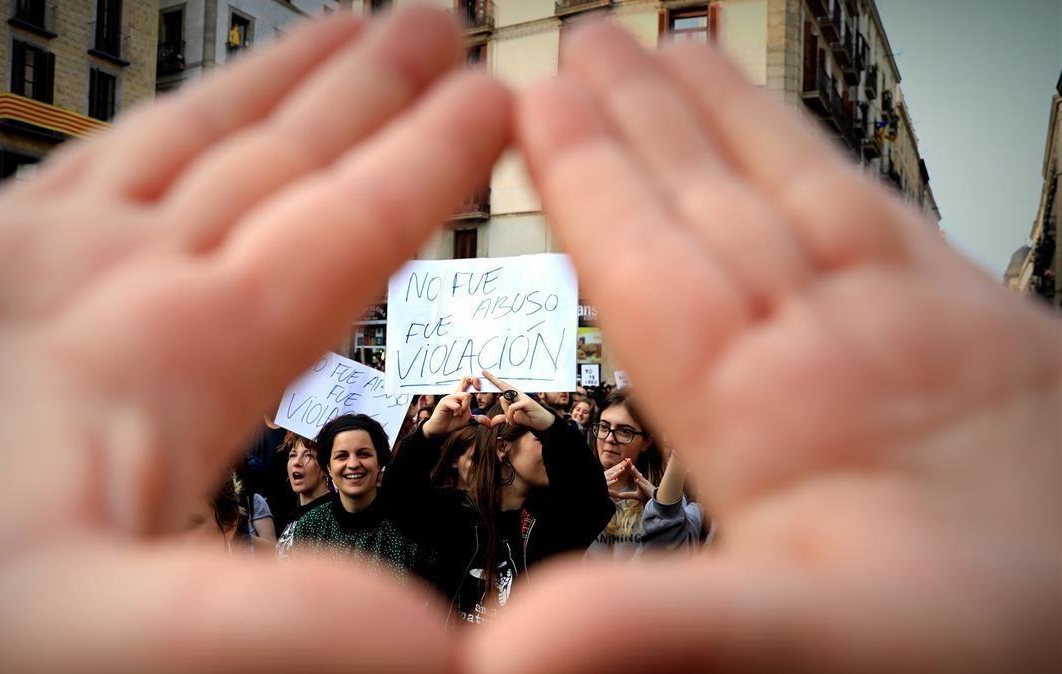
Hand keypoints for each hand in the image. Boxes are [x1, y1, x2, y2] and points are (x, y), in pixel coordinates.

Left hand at [0, 8, 509, 671]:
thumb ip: (271, 626)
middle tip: (434, 21)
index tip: (493, 101)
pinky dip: (156, 124)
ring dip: (276, 84)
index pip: (340, 225)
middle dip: (370, 86)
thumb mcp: (91, 642)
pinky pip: (85, 160)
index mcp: (168, 351)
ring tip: (338, 32)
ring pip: (184, 138)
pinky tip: (161, 128)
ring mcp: (18, 264)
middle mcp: (98, 277)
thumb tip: (434, 643)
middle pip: (271, 153)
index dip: (430, 162)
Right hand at [421, 376, 493, 436]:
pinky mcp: (444, 402)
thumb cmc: (452, 422)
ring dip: (465, 407)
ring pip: (465, 395)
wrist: (440, 430)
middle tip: (478, 388)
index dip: (475, 380)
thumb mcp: (467, 420)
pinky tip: (454, 415)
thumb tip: (489, 422)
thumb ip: (477, 417)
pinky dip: (458, 412)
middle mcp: (455, 394)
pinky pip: (456, 405)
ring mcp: (449, 397)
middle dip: (474, 380)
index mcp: (461, 396)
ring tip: (460, 414)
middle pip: (466, 379)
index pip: (467, 382)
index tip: (480, 387)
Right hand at [471, 22, 1060, 671]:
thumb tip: (512, 643)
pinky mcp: (984, 337)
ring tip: (673, 49)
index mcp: (774, 411)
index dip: (589, 176)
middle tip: (584, 41)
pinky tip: (803, 149)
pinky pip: (881, 218)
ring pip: (794, 191)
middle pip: (715, 200)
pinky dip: (821, 167)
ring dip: (723, 119)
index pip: (651, 261)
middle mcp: (840, 345)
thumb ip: (663, 621)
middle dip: (641, 117)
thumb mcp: (804, 646)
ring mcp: (917, 330)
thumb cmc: (980, 655)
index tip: (538, 100)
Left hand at [614, 464, 655, 503]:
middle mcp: (642, 481)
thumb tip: (618, 495)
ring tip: (631, 467)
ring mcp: (645, 485)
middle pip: (635, 472)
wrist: (655, 501)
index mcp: (639, 481)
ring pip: (640, 478)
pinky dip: (640, 483)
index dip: (629, 466)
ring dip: (636, 472)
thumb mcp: (634, 495)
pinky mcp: (647, 490)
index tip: (625, 460)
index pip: (633, 472)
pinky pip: (643, 486)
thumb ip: (626, 495)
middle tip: (627, 459)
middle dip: (631, 466)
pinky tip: (637, 480)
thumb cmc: (646, 496)